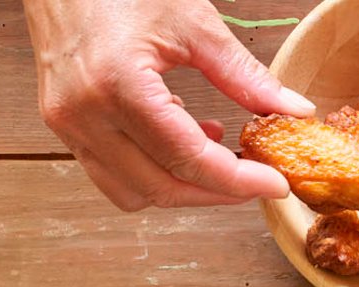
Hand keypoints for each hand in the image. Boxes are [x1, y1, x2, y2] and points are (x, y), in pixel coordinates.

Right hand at [22, 0, 313, 209]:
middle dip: (217, 192)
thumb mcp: (193, 22)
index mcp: (117, 84)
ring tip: (217, 153)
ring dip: (183, 187)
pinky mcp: (63, 125)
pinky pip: (113, 174)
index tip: (275, 183)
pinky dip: (152, 172)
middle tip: (256, 178)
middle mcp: (83, 114)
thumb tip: (294, 110)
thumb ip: (244, 74)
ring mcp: (67, 124)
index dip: (238, 180)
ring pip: (134, 193)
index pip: (188, 158)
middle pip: (163, 188)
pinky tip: (180, 138)